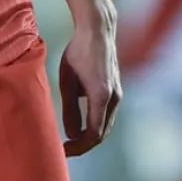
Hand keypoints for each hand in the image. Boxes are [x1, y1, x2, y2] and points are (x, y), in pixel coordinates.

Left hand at [59, 22, 120, 156]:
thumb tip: (71, 134)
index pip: (94, 134)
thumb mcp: (67, 81)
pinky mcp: (116, 90)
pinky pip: (106, 115)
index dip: (79, 146)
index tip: (63, 150)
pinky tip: (79, 124)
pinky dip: (94, 124)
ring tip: (69, 139)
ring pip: (105, 125)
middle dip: (84, 144)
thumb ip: (70, 109)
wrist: (97, 31)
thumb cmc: (78, 52)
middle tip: (65, 149)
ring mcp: (118, 94)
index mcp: (102, 96)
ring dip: (89, 135)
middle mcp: (115, 98)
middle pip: (102, 133)